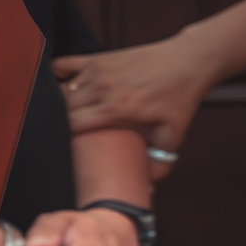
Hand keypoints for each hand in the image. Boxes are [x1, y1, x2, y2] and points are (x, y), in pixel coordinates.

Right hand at [54, 38, 217, 177]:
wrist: (188, 61)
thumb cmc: (180, 97)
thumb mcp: (174, 133)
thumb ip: (161, 163)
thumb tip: (147, 187)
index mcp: (117, 108)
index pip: (72, 125)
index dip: (64, 138)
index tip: (66, 147)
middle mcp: (102, 88)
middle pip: (61, 109)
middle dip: (58, 123)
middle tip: (64, 134)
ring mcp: (97, 71)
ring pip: (60, 91)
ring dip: (57, 104)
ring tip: (62, 116)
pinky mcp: (97, 58)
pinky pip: (62, 66)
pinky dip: (56, 77)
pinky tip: (61, 87)